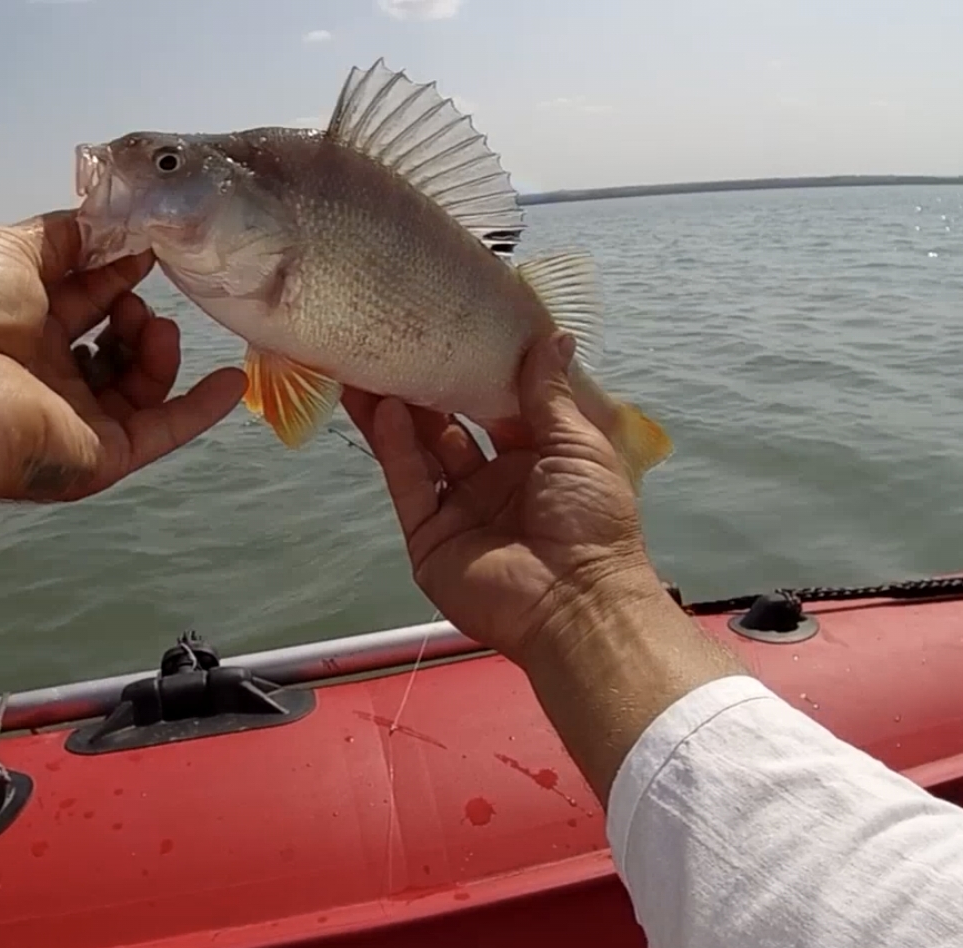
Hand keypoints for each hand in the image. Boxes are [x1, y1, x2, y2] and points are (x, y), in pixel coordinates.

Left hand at [0, 210, 244, 632]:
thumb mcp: (4, 247)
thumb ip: (61, 235)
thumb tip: (109, 223)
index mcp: (17, 318)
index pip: (83, 290)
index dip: (117, 265)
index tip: (152, 243)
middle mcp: (46, 367)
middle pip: (114, 334)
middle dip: (135, 306)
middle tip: (140, 293)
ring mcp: (76, 413)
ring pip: (140, 379)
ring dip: (158, 347)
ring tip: (153, 330)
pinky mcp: (103, 453)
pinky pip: (162, 429)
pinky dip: (201, 407)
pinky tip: (231, 380)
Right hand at [342, 332, 660, 664]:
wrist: (576, 603)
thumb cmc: (592, 521)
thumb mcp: (579, 445)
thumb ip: (550, 393)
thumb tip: (552, 336)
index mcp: (538, 460)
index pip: (498, 407)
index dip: (476, 372)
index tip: (453, 329)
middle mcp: (495, 483)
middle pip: (451, 426)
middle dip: (426, 388)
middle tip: (397, 343)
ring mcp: (460, 511)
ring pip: (421, 451)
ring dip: (398, 412)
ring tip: (369, 366)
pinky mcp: (430, 537)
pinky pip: (410, 485)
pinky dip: (395, 449)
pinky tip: (382, 410)